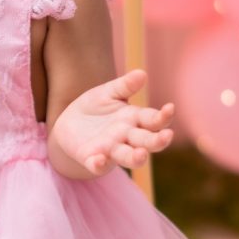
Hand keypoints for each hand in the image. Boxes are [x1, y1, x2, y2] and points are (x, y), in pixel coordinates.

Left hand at [50, 70, 174, 175]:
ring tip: (141, 155)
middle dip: (158, 141)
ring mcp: (111, 150)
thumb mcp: (109, 92)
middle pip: (147, 141)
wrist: (68, 124)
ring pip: (128, 157)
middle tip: (167, 136)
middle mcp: (127, 137)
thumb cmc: (95, 107)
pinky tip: (100, 159)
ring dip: (136, 158)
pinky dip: (100, 164)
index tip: (170, 108)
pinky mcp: (92, 159)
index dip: (163, 116)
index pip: (153, 120)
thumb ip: (125, 85)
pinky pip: (98, 165)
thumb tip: (142, 73)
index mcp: (134, 119)